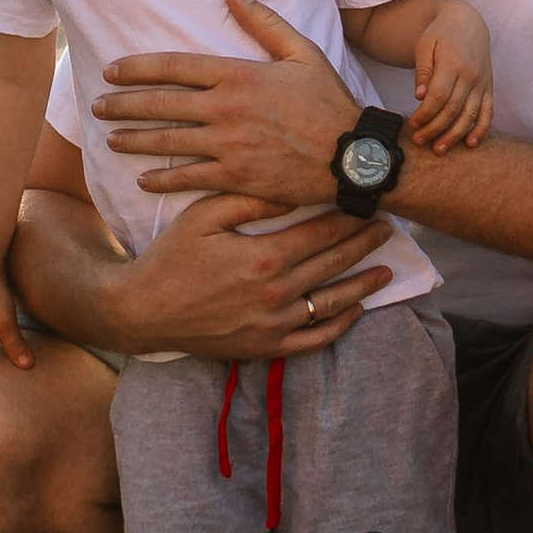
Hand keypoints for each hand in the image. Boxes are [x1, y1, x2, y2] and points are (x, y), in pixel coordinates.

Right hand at [91, 191, 395, 362]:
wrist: (144, 311)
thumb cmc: (172, 257)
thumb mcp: (203, 215)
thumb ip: (250, 200)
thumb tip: (293, 186)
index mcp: (265, 256)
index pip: (323, 231)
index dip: (351, 215)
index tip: (369, 201)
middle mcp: (277, 293)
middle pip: (334, 262)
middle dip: (365, 242)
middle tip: (389, 226)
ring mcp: (275, 324)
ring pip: (333, 302)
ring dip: (364, 284)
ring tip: (386, 269)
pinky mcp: (267, 347)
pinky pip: (315, 339)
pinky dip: (340, 325)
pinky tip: (356, 311)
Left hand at [93, 0, 358, 208]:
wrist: (353, 156)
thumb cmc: (329, 102)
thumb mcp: (302, 52)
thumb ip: (263, 22)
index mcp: (238, 75)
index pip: (175, 66)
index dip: (138, 68)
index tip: (113, 70)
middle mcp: (226, 110)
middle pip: (161, 105)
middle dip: (124, 105)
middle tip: (97, 107)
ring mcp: (229, 147)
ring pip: (168, 142)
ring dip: (134, 141)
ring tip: (110, 139)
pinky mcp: (236, 178)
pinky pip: (189, 179)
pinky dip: (162, 180)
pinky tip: (143, 179)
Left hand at [409, 0, 492, 151]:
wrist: (467, 21)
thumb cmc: (441, 33)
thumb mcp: (425, 45)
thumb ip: (422, 70)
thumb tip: (419, 96)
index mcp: (453, 63)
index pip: (439, 96)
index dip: (425, 113)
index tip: (413, 124)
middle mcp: (471, 75)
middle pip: (453, 109)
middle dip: (435, 128)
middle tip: (419, 140)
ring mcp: (482, 82)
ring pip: (470, 115)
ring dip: (454, 135)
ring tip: (439, 148)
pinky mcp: (489, 87)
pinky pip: (488, 112)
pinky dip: (481, 129)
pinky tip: (470, 143)